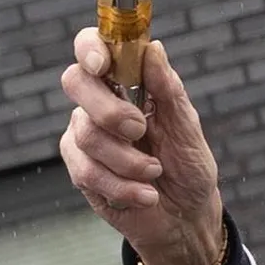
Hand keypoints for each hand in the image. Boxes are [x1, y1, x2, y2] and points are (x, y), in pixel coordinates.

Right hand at [59, 28, 223, 264]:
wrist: (185, 217)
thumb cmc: (188, 166)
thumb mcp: (187, 128)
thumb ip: (168, 90)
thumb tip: (153, 48)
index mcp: (126, 84)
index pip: (92, 48)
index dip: (90, 48)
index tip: (103, 65)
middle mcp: (99, 104)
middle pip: (76, 83)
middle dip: (110, 110)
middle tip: (140, 130)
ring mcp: (85, 137)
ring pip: (85, 134)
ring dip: (128, 160)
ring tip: (155, 172)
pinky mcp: (81, 171)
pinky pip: (87, 171)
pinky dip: (124, 186)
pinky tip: (146, 195)